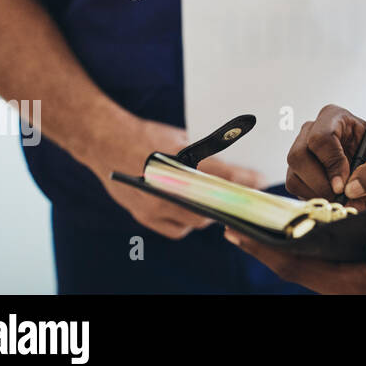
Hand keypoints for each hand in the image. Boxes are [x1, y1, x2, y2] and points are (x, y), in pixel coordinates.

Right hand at [89, 117, 264, 239]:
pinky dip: (187, 223)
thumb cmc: (147, 135)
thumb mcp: (181, 136)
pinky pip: (175, 229)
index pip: (220, 174)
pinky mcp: (144, 215)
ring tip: (220, 203)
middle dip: (229, 201)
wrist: (105, 141)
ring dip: (209, 213)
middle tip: (243, 197)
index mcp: (178, 160)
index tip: (261, 180)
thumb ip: (205, 151)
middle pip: (209, 204)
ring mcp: (153, 204)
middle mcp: (165, 185)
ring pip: (194, 221)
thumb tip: (234, 165)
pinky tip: (193, 212)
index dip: (244, 179)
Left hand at [224, 228, 365, 293]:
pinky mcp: (354, 277)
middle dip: (263, 246)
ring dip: (279, 246)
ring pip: (303, 265)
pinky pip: (317, 263)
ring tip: (254, 225)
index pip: (298, 266)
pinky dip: (300, 247)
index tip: (237, 233)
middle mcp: (344, 286)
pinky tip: (293, 231)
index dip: (265, 249)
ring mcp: (348, 283)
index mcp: (355, 283)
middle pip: (292, 266)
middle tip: (232, 225)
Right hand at [285, 104, 365, 207]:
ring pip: (294, 175)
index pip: (320, 137)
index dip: (330, 163)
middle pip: (299, 155)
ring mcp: (305, 152)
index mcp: (338, 119)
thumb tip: (352, 187)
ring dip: (317, 192)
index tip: (343, 184)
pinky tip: (334, 198)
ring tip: (342, 198)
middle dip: (320, 181)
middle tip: (341, 196)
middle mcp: (315, 131)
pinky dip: (314, 198)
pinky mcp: (301, 173)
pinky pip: (295, 188)